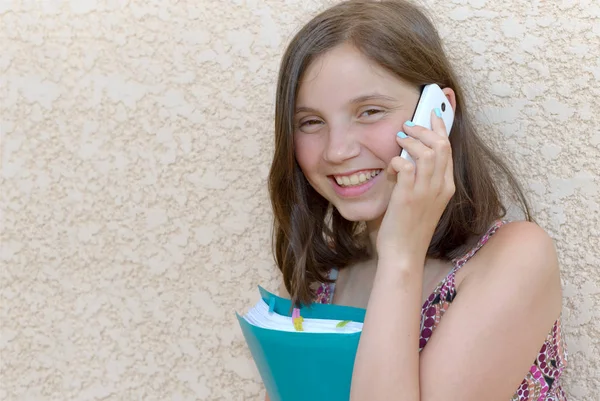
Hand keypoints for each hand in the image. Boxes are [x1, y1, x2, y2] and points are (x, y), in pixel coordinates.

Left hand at [376, 109, 454, 263]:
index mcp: (446, 187)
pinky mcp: (408, 197)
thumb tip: (401, 159)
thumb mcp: (420, 201)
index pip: (448, 150)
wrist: (404, 254)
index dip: (441, 128)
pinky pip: (406, 167)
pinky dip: (397, 160)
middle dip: (424, 129)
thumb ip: (416, 179)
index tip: (433, 114)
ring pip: (426, 153)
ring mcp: (425, 192)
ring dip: (411, 141)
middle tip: (408, 125)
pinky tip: (390, 165)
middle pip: (441, 146)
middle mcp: (440, 188)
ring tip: (399, 138)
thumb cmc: (409, 228)